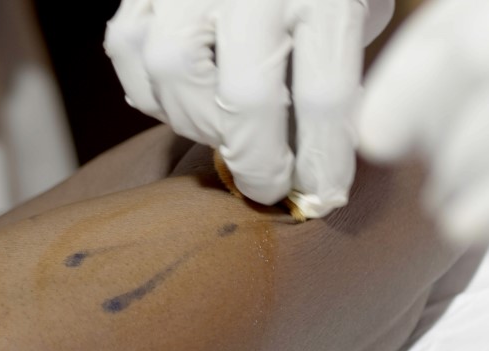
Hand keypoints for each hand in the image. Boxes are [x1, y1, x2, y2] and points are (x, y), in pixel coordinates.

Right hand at [105, 0, 393, 217]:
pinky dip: (152, 89)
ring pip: (173, 70)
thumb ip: (343, 72)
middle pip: (245, 96)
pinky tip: (187, 99)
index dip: (322, 163)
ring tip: (229, 134)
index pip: (324, 97)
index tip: (324, 195)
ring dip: (200, 123)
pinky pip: (129, 47)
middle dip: (257, 159)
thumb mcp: (360, 9)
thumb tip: (320, 160)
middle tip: (268, 186)